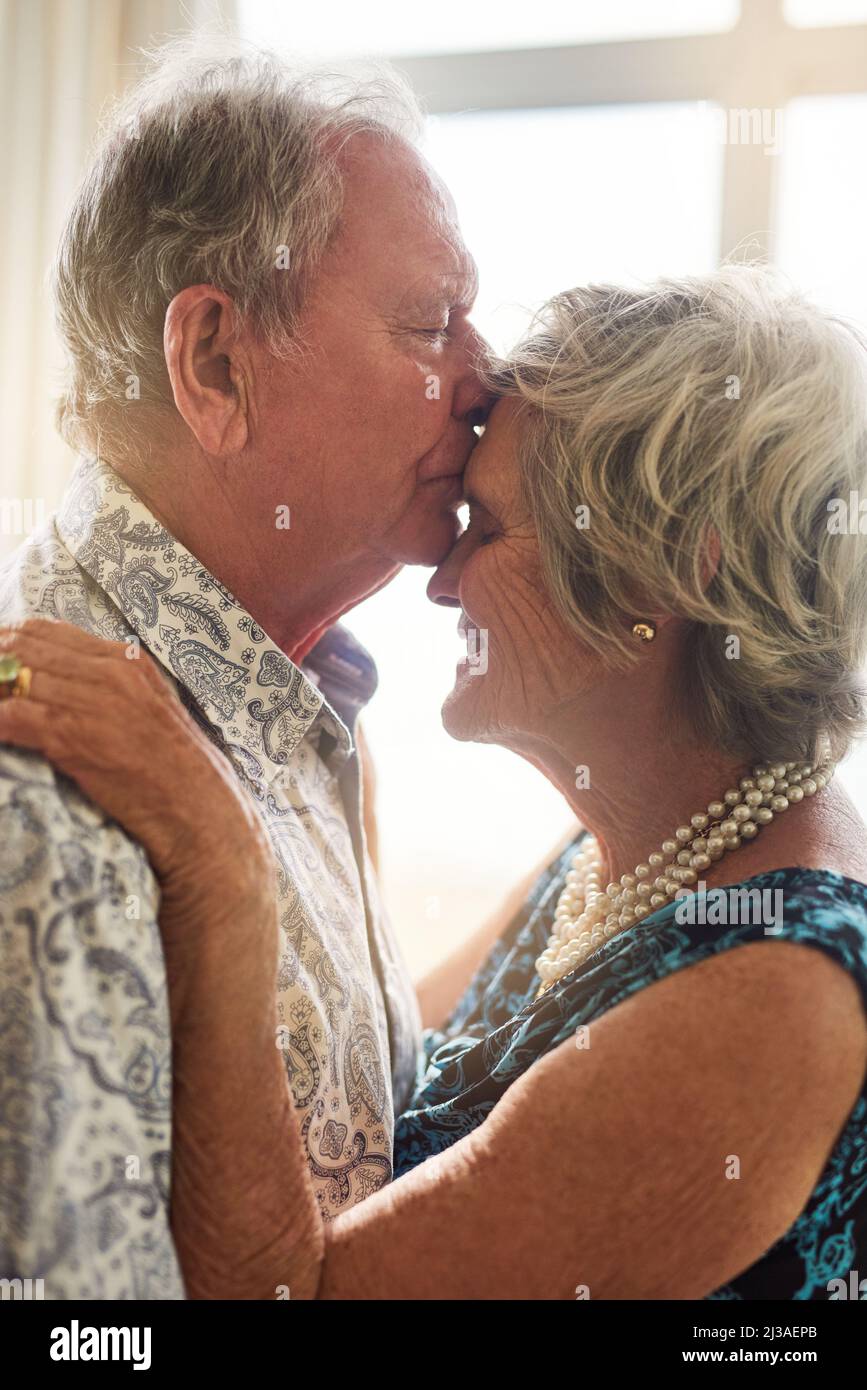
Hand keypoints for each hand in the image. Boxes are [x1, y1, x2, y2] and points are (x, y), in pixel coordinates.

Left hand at [0, 618, 274, 935]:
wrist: (200, 814)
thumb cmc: (172, 774)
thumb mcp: (145, 712)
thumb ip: (106, 689)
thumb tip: (53, 687)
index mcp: (126, 660)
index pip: (44, 631)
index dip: (4, 641)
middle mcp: (110, 672)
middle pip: (22, 647)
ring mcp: (93, 702)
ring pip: (10, 678)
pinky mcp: (75, 737)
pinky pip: (11, 717)